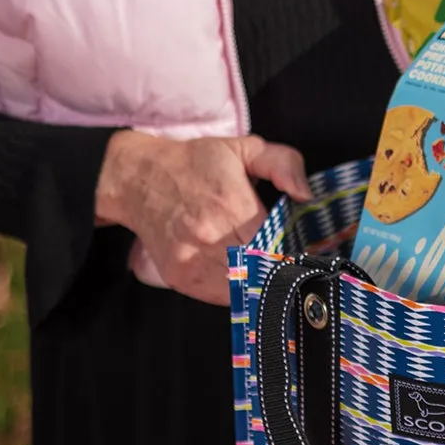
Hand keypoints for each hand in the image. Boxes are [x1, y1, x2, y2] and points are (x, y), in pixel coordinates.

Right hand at [95, 131, 310, 304]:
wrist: (139, 178)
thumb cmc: (196, 162)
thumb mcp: (244, 148)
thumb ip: (283, 164)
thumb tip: (305, 195)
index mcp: (232, 204)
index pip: (278, 244)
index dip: (295, 251)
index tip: (303, 251)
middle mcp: (211, 236)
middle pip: (263, 269)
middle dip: (280, 268)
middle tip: (290, 264)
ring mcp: (192, 259)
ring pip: (243, 287)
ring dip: (259, 283)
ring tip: (266, 270)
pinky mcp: (180, 275)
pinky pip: (220, 296)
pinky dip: (237, 290)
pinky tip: (242, 274)